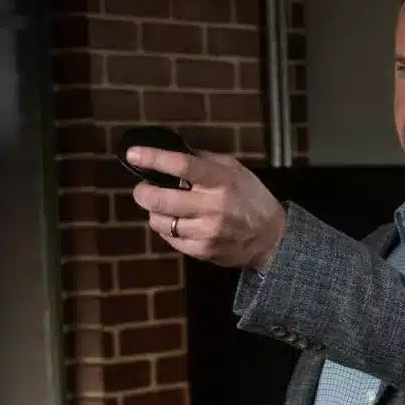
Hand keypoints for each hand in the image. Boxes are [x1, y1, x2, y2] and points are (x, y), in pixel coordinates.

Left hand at [127, 146, 285, 269]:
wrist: (271, 238)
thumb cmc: (250, 197)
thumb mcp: (235, 170)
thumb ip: (204, 161)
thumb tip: (170, 154)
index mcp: (222, 181)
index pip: (182, 166)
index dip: (153, 159)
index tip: (133, 154)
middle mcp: (213, 206)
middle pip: (160, 199)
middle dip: (143, 193)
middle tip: (144, 190)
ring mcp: (207, 231)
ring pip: (159, 221)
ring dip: (155, 213)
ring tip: (165, 209)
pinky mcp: (202, 250)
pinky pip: (170, 238)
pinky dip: (168, 229)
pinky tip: (179, 224)